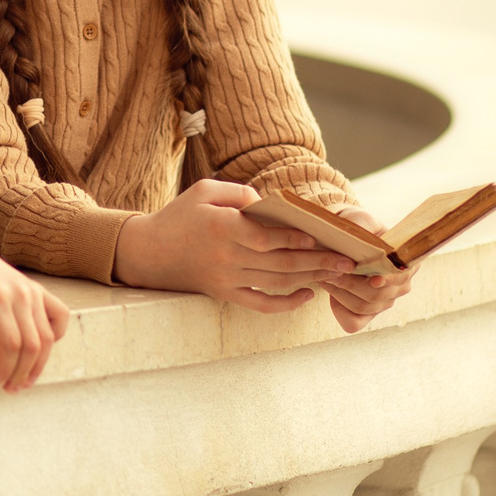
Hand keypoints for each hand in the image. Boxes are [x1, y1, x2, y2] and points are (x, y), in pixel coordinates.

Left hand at [0, 236, 71, 392]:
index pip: (10, 343)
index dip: (5, 368)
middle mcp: (20, 294)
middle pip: (31, 344)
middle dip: (22, 372)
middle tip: (10, 388)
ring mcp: (32, 292)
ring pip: (47, 336)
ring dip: (39, 364)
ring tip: (25, 381)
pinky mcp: (38, 291)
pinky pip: (59, 316)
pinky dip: (55, 336)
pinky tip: (41, 351)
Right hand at [111, 178, 354, 310]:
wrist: (149, 253)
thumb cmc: (179, 216)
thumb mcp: (204, 191)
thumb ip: (238, 193)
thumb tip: (271, 203)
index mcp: (221, 229)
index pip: (263, 238)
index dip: (292, 239)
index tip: (318, 237)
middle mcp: (226, 258)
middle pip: (279, 263)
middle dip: (316, 262)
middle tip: (346, 261)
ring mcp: (227, 280)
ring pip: (276, 283)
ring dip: (309, 279)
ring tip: (336, 274)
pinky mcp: (225, 295)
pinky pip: (261, 305)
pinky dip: (286, 303)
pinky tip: (307, 294)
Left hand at [318, 207, 414, 332]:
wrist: (345, 240)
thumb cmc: (356, 229)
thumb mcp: (361, 220)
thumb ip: (363, 225)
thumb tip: (360, 233)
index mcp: (407, 264)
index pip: (400, 277)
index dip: (388, 280)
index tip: (374, 279)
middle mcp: (401, 286)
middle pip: (378, 295)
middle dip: (350, 283)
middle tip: (328, 270)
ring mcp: (385, 303)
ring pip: (363, 307)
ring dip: (339, 293)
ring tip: (323, 276)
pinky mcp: (366, 315)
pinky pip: (353, 322)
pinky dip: (338, 309)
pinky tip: (330, 291)